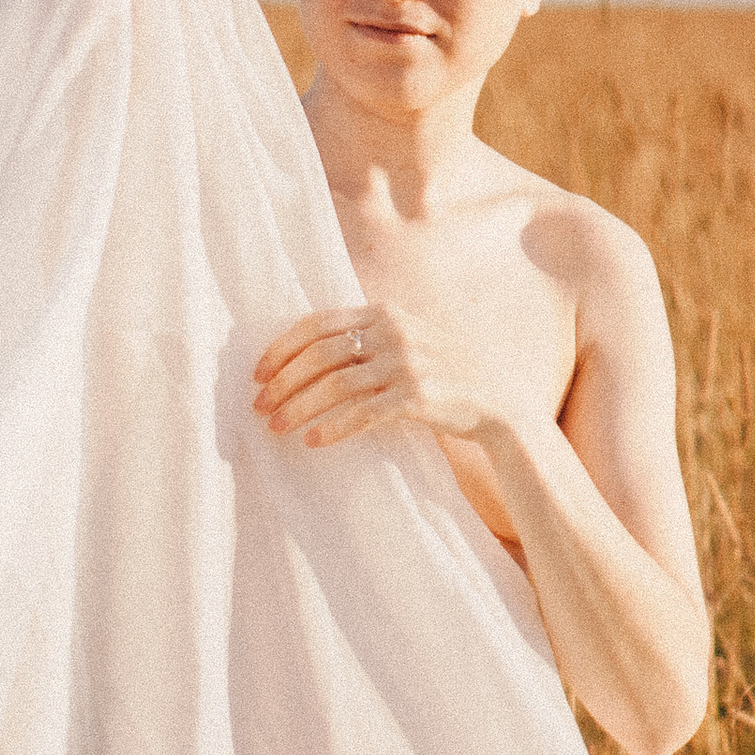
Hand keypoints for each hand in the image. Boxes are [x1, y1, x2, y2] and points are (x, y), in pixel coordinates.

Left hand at [251, 305, 490, 452]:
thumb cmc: (443, 370)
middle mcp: (393, 332)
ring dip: (299, 408)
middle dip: (282, 381)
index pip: (318, 323)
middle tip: (258, 406)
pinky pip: (363, 413)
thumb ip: (366, 337)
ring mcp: (406, 363)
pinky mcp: (416, 396)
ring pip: (336, 385)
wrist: (496, 397)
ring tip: (275, 427)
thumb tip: (306, 356)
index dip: (282, 348)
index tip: (258, 372)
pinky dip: (334, 428)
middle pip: (320, 354)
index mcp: (384, 313)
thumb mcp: (406, 339)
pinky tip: (313, 441)